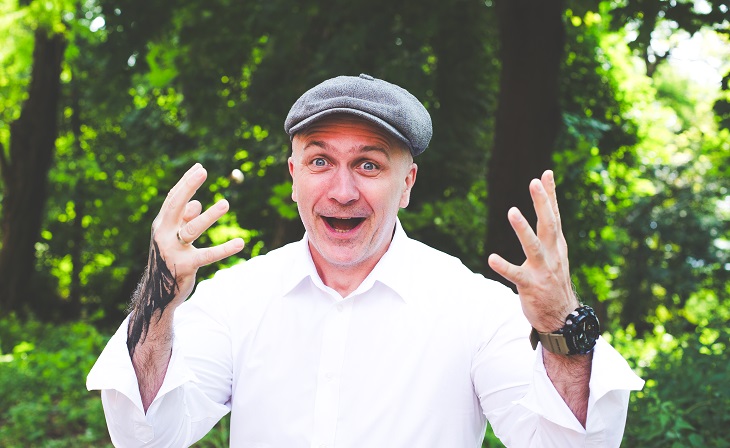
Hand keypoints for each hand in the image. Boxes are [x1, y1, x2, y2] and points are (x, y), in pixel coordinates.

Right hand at [150, 163, 244, 304]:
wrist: (157, 293)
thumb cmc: (169, 260)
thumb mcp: (173, 238)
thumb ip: (184, 220)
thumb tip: (196, 203)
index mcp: (162, 225)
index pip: (173, 199)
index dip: (186, 182)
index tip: (200, 167)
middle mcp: (164, 234)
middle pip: (175, 206)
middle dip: (188, 186)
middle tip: (203, 171)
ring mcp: (173, 250)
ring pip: (192, 229)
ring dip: (208, 216)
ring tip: (225, 203)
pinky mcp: (185, 266)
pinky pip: (207, 255)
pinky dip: (224, 249)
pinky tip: (240, 243)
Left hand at [487, 170, 577, 332]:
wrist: (563, 318)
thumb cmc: (554, 282)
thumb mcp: (555, 255)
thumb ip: (549, 234)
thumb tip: (547, 209)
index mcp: (557, 246)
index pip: (554, 216)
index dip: (551, 195)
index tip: (546, 173)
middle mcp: (552, 254)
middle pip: (548, 224)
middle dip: (542, 202)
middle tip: (534, 182)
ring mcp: (542, 270)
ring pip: (533, 246)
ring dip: (523, 229)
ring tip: (512, 211)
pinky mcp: (530, 286)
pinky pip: (515, 275)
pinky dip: (504, 266)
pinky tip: (491, 258)